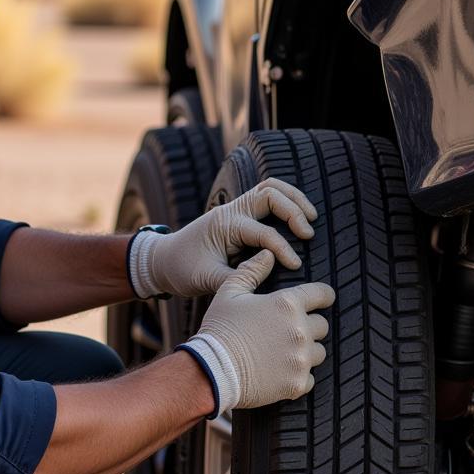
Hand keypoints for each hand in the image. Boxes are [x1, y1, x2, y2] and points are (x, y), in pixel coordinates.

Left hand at [129, 177, 318, 298]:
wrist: (162, 260)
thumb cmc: (181, 270)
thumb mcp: (206, 280)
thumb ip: (237, 280)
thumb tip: (267, 285)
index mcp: (224, 225)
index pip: (263, 232)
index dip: (282, 248)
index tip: (296, 266)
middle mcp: (231, 212)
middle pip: (270, 194)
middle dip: (293, 210)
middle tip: (309, 233)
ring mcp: (235, 210)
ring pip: (270, 188)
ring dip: (293, 199)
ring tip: (311, 218)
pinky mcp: (239, 215)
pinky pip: (266, 198)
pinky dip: (284, 201)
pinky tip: (298, 217)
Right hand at [177, 250, 334, 413]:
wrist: (212, 370)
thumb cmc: (220, 328)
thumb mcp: (229, 292)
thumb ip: (252, 271)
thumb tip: (268, 254)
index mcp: (287, 304)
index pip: (322, 294)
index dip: (322, 295)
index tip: (320, 299)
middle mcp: (300, 330)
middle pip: (322, 325)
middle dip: (308, 325)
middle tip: (286, 329)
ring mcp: (301, 359)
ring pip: (318, 352)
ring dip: (305, 350)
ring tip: (281, 351)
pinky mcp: (298, 383)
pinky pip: (309, 377)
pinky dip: (297, 375)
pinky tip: (278, 371)